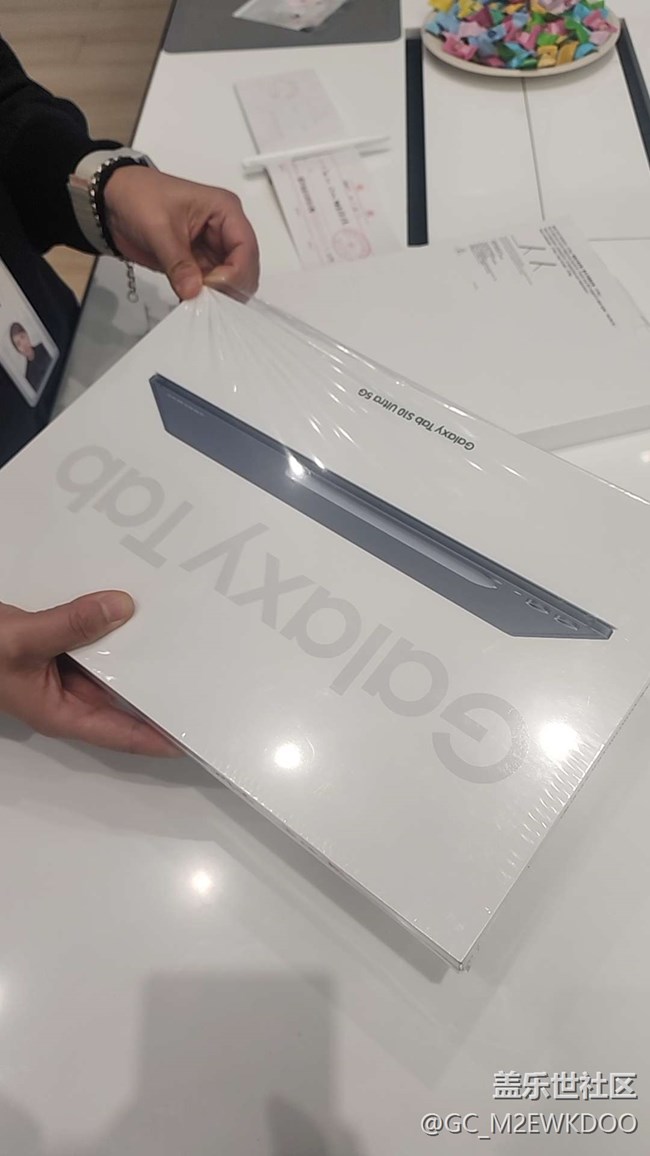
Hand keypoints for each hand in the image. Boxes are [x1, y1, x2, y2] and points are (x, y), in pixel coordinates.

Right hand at [0, 591, 178, 755]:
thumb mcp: (25, 640)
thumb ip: (71, 624)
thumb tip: (121, 609)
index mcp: (63, 713)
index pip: (122, 734)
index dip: (159, 739)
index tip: (193, 735)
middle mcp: (68, 697)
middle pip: (124, 702)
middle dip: (159, 693)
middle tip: (199, 682)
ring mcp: (64, 674)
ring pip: (112, 670)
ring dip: (138, 656)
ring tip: (177, 643)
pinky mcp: (58, 651)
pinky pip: (95, 645)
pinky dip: (113, 632)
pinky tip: (132, 614)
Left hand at [103, 166, 259, 300]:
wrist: (112, 202)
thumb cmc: (138, 198)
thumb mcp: (158, 228)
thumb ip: (177, 262)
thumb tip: (193, 292)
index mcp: (225, 210)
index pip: (246, 247)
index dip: (236, 272)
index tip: (212, 287)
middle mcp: (226, 231)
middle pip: (244, 269)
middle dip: (229, 288)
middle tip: (205, 302)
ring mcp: (214, 250)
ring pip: (230, 283)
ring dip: (217, 297)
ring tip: (197, 306)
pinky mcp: (200, 266)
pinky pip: (211, 288)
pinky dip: (204, 299)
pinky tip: (191, 305)